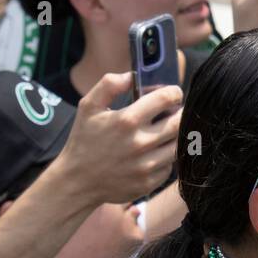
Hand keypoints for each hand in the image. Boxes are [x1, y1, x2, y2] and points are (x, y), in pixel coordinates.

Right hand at [58, 72, 180, 206]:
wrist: (77, 181)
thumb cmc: (83, 140)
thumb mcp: (88, 107)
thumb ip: (108, 85)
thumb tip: (132, 76)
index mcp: (127, 120)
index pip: (166, 99)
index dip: (174, 93)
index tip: (173, 94)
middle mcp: (140, 143)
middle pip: (179, 123)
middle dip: (181, 114)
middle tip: (174, 112)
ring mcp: (146, 165)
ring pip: (178, 145)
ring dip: (176, 136)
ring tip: (165, 132)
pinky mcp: (149, 182)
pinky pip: (169, 166)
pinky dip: (165, 157)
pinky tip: (154, 152)